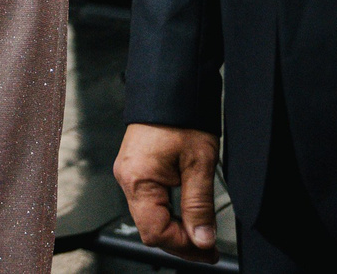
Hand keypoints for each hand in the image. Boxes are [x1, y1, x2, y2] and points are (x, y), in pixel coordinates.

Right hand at [114, 123, 218, 257]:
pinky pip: (149, 201)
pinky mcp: (137, 168)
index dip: (184, 246)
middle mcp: (127, 177)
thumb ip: (199, 206)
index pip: (156, 232)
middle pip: (150, 228)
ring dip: (176, 229)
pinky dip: (169, 213)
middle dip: (181, 242)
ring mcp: (130, 173)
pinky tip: (187, 216)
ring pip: (150, 217)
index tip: (207, 250)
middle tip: (209, 248)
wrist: (172, 84)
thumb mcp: (199, 164)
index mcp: (137, 178)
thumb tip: (202, 239)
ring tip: (202, 234)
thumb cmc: (182, 115)